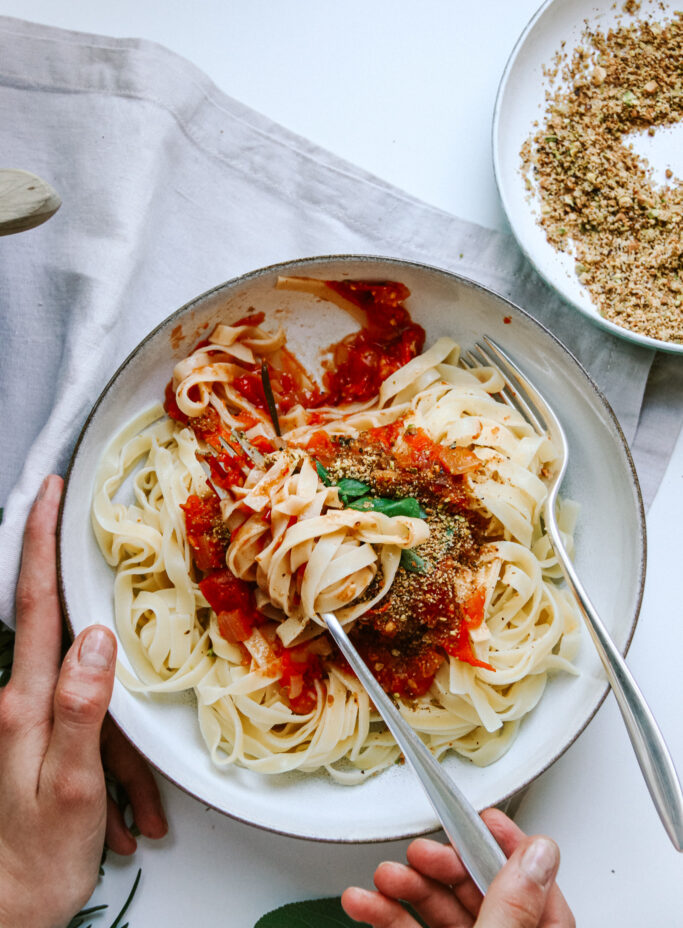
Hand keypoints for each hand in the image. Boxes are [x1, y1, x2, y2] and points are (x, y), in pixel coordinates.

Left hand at [0, 475, 166, 927]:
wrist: (11, 915)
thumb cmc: (39, 858)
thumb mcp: (72, 785)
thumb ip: (81, 705)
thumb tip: (96, 634)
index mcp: (22, 702)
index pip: (36, 604)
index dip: (40, 544)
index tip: (48, 494)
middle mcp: (17, 703)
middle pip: (61, 639)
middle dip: (91, 631)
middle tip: (109, 604)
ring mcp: (26, 723)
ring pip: (84, 698)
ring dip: (115, 750)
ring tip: (127, 817)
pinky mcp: (38, 743)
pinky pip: (86, 734)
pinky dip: (112, 770)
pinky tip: (123, 820)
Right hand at [342, 808, 574, 927]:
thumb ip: (512, 908)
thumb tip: (539, 854)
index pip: (540, 890)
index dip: (510, 847)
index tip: (484, 817)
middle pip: (483, 894)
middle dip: (444, 866)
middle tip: (421, 852)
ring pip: (442, 912)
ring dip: (407, 888)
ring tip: (385, 876)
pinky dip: (386, 916)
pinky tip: (365, 903)